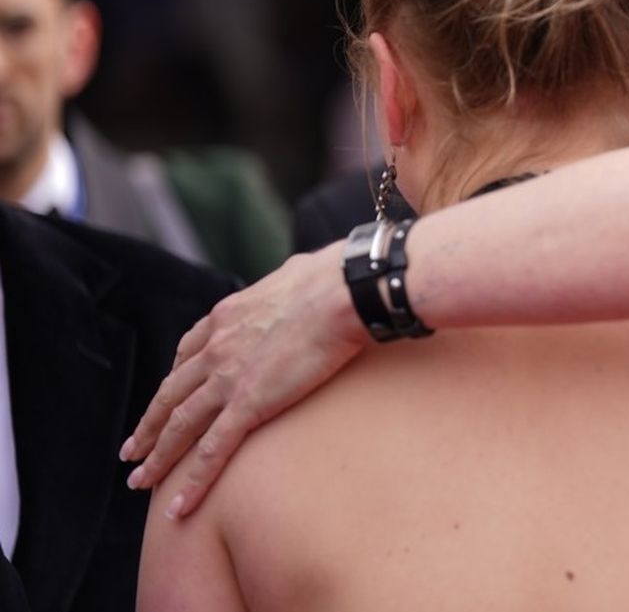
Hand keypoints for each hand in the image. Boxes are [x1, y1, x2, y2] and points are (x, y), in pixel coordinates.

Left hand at [120, 241, 366, 517]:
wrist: (342, 293)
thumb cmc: (333, 279)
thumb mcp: (297, 274)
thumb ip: (290, 284)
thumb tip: (307, 276)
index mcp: (228, 315)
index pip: (189, 351)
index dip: (175, 378)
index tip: (168, 395)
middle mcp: (217, 347)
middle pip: (172, 393)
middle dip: (149, 424)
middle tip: (132, 448)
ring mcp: (228, 377)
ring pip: (179, 425)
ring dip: (156, 455)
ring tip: (140, 479)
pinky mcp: (248, 403)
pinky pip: (212, 450)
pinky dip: (191, 481)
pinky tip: (177, 507)